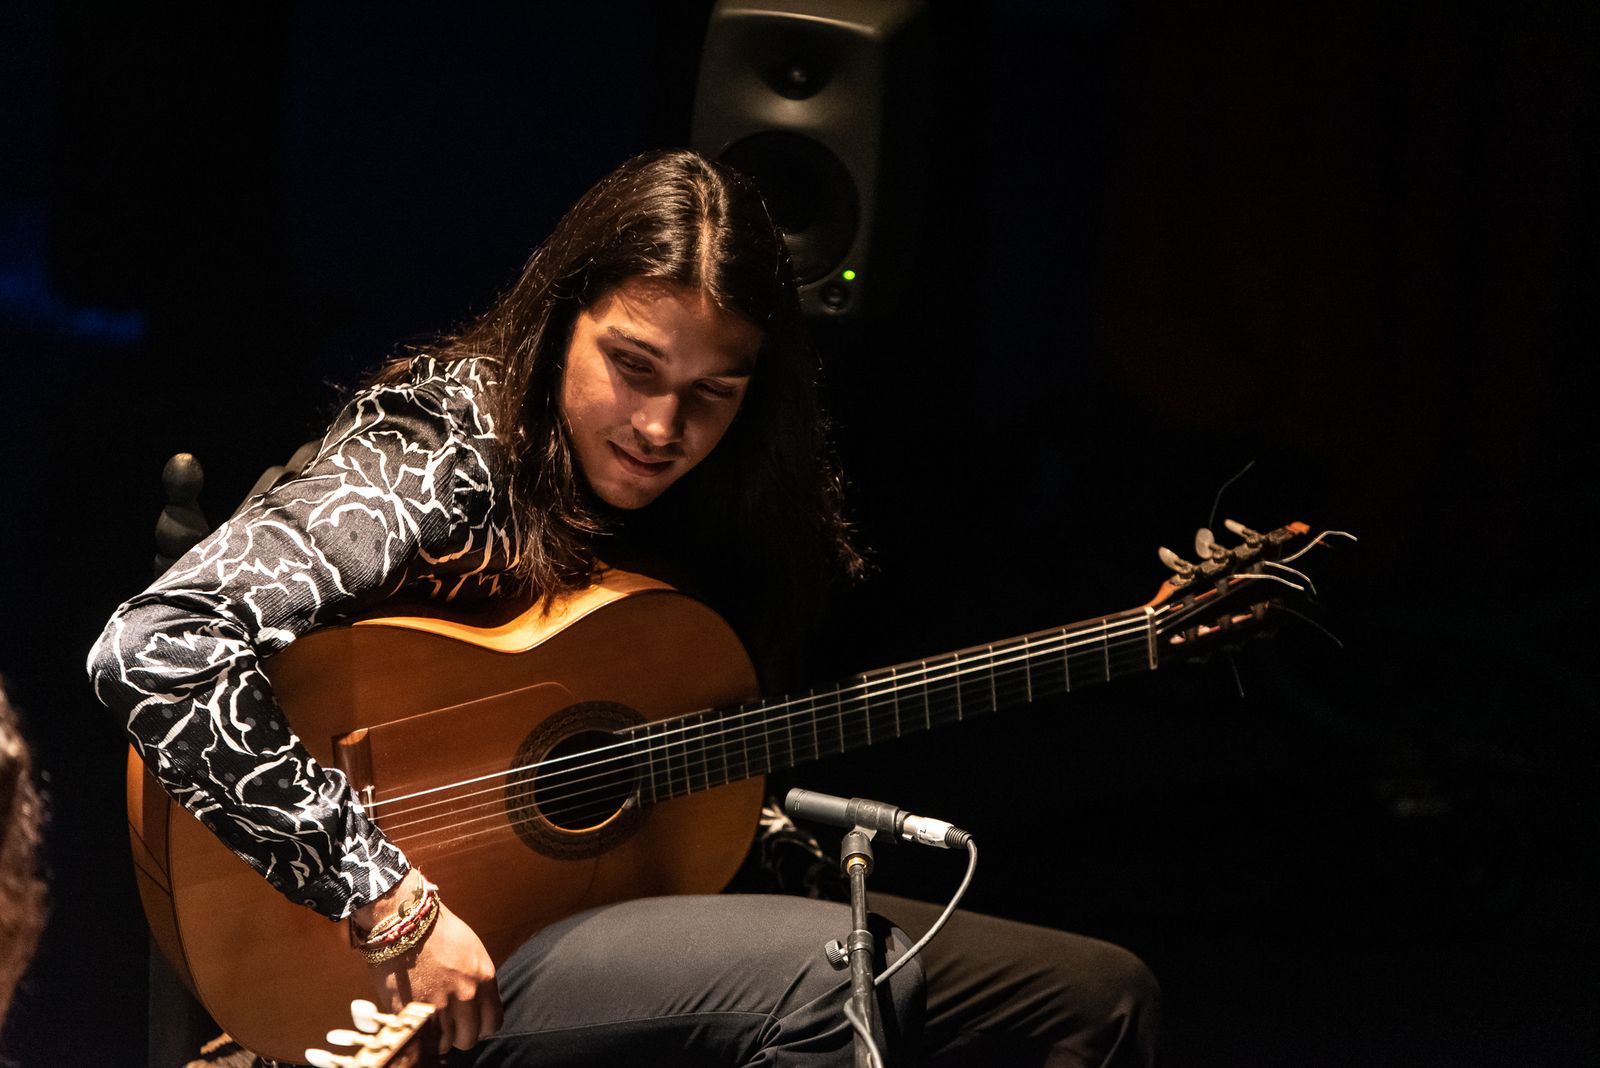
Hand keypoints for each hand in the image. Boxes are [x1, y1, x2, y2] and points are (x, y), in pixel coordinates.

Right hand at [359, 877, 501, 1052]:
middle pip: (469, 1037)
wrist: (404, 920)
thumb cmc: (437, 931)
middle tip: (449, 1027)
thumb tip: (477, 1004)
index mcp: (484, 978)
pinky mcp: (412, 1010)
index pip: (493, 1023)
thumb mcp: (472, 951)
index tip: (471, 1023)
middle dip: (460, 1035)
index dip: (481, 1026)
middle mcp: (466, 995)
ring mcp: (439, 1005)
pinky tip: (417, 1026)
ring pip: (446, 1043)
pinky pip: (422, 1040)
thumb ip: (478, 980)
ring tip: (430, 1024)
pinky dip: (420, 1038)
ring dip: (438, 1038)